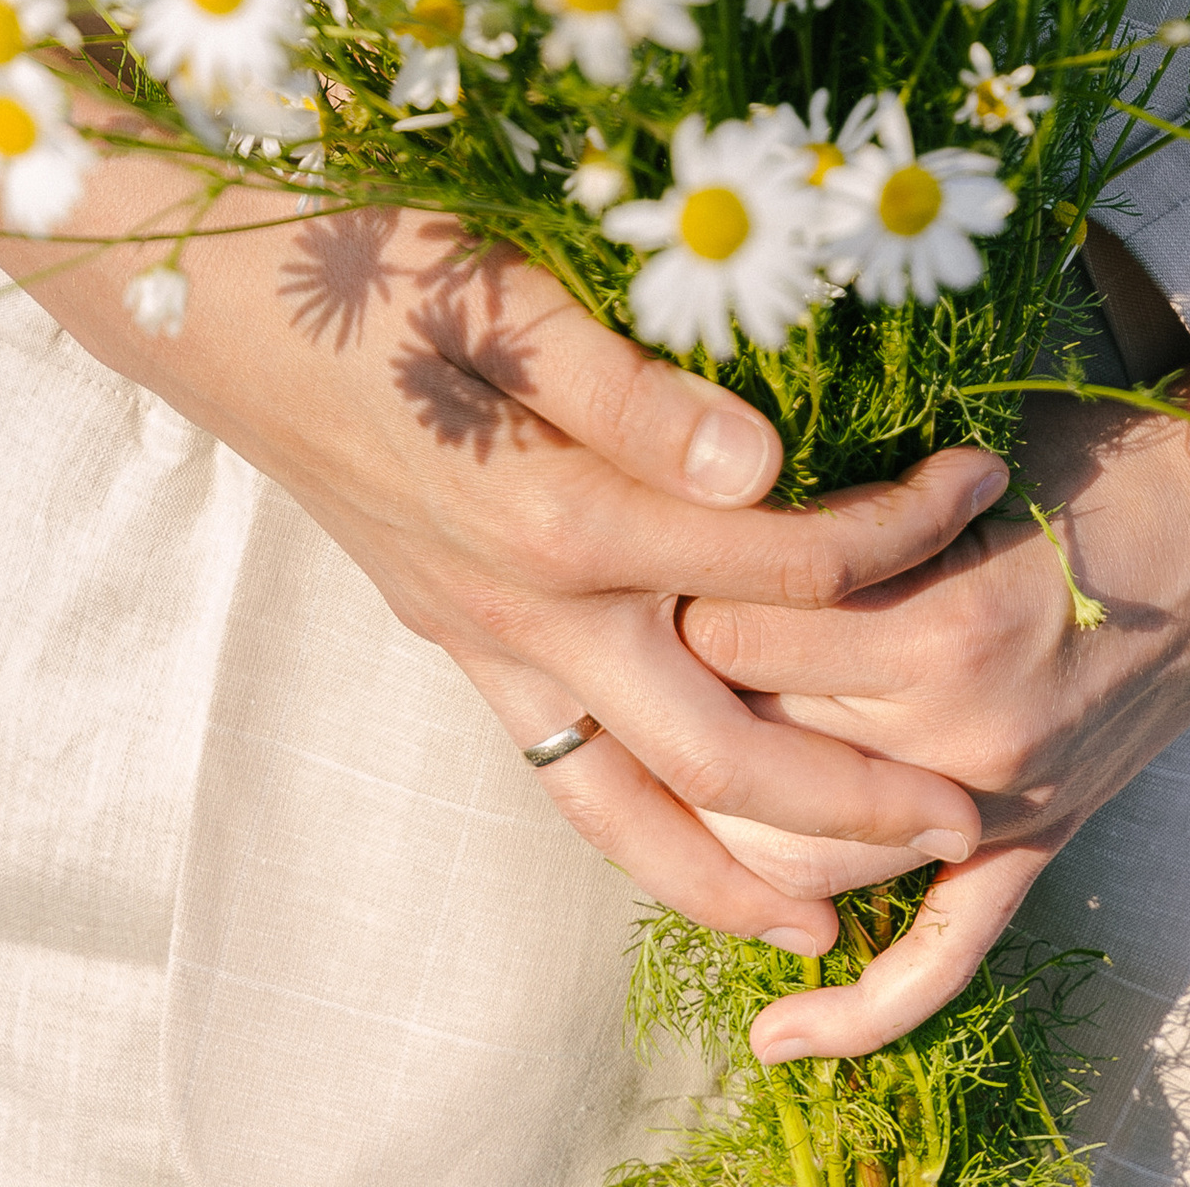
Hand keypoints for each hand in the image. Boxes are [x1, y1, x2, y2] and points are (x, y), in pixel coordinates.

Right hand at [0, 176, 1011, 955]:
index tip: (982, 488)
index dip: (892, 533)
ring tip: (829, 927)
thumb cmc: (355, 263)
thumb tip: (767, 463)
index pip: (773, 554)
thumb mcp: (495, 285)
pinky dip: (629, 831)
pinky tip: (683, 837)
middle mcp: (524, 610)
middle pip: (716, 747)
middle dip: (845, 799)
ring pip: (618, 807)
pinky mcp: (448, 639)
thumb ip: (630, 384)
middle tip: (962, 826)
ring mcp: (480, 641)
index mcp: (556, 514)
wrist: (207, 304)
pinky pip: (553, 774)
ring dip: (729, 876)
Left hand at [676, 364, 1189, 1057]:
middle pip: (751, 750)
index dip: (677, 587)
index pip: (734, 637)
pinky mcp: (1037, 842)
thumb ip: (837, 513)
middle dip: (684, 696)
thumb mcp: (952, 459)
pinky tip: (775, 1036)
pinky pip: (939, 956)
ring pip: (805, 865)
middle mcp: (963, 736)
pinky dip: (858, 1011)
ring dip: (733, 827)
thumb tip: (696, 518)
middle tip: (645, 641)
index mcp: (942, 627)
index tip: (653, 550)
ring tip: (679, 768)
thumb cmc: (1085, 456)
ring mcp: (1001, 805)